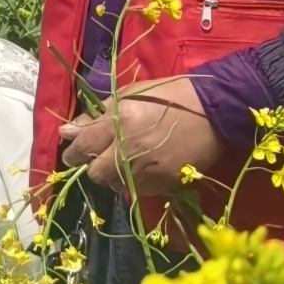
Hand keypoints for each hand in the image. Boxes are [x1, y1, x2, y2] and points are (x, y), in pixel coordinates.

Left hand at [59, 78, 227, 197]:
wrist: (214, 112)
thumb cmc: (168, 96)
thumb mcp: (128, 95)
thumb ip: (97, 115)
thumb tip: (69, 130)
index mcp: (119, 123)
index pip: (83, 146)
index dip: (74, 151)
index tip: (72, 151)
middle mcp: (130, 151)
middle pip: (96, 173)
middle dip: (93, 166)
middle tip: (99, 157)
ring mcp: (148, 171)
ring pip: (116, 184)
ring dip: (115, 174)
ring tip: (126, 159)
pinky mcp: (165, 184)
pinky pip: (140, 188)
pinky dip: (136, 180)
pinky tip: (144, 166)